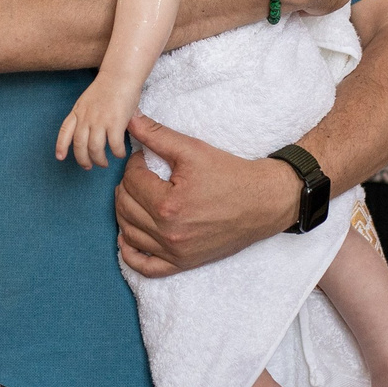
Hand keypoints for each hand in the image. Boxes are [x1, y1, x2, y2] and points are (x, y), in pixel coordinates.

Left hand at [57, 79, 138, 168]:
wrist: (120, 75)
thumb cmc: (107, 87)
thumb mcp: (87, 100)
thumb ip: (85, 115)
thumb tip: (89, 131)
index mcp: (78, 111)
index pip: (65, 131)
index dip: (61, 146)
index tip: (60, 157)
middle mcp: (86, 117)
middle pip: (79, 145)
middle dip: (83, 160)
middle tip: (88, 167)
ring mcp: (100, 120)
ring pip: (95, 148)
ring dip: (99, 160)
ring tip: (104, 163)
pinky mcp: (115, 123)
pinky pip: (114, 145)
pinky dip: (116, 153)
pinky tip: (119, 153)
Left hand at [114, 114, 301, 276]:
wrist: (263, 202)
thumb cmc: (230, 174)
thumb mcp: (193, 149)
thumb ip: (157, 135)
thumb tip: (130, 118)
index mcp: (168, 204)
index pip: (131, 181)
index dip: (133, 164)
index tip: (143, 159)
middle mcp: (168, 233)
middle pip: (126, 207)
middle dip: (126, 186)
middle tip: (138, 175)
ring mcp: (175, 252)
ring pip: (129, 234)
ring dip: (124, 213)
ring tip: (134, 197)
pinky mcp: (183, 263)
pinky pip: (146, 268)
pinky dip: (131, 255)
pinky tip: (127, 240)